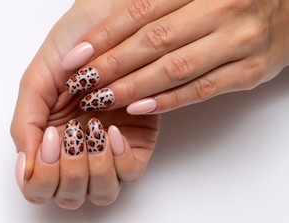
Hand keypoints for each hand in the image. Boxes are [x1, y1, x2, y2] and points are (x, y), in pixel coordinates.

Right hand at [11, 0, 159, 208]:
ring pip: (101, 193)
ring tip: (93, 129)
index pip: (38, 189)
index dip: (42, 178)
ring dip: (94, 169)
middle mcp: (76, 155)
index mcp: (48, 145)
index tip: (50, 141)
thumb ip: (25, 124)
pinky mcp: (136, 145)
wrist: (107, 27)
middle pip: (68, 198)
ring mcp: (106, 153)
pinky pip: (130, 173)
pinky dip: (120, 159)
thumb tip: (25, 165)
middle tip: (70, 133)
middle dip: (68, 172)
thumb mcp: (36, 82)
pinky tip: (113, 130)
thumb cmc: (70, 51)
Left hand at [61, 0, 288, 113]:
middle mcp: (220, 9)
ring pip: (174, 69)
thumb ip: (157, 1)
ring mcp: (238, 41)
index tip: (77, 56)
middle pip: (153, 41)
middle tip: (82, 83)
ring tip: (102, 99)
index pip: (140, 10)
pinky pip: (201, 89)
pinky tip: (140, 108)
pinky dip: (168, 100)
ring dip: (133, 87)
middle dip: (111, 65)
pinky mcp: (249, 71)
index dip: (105, 35)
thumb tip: (109, 22)